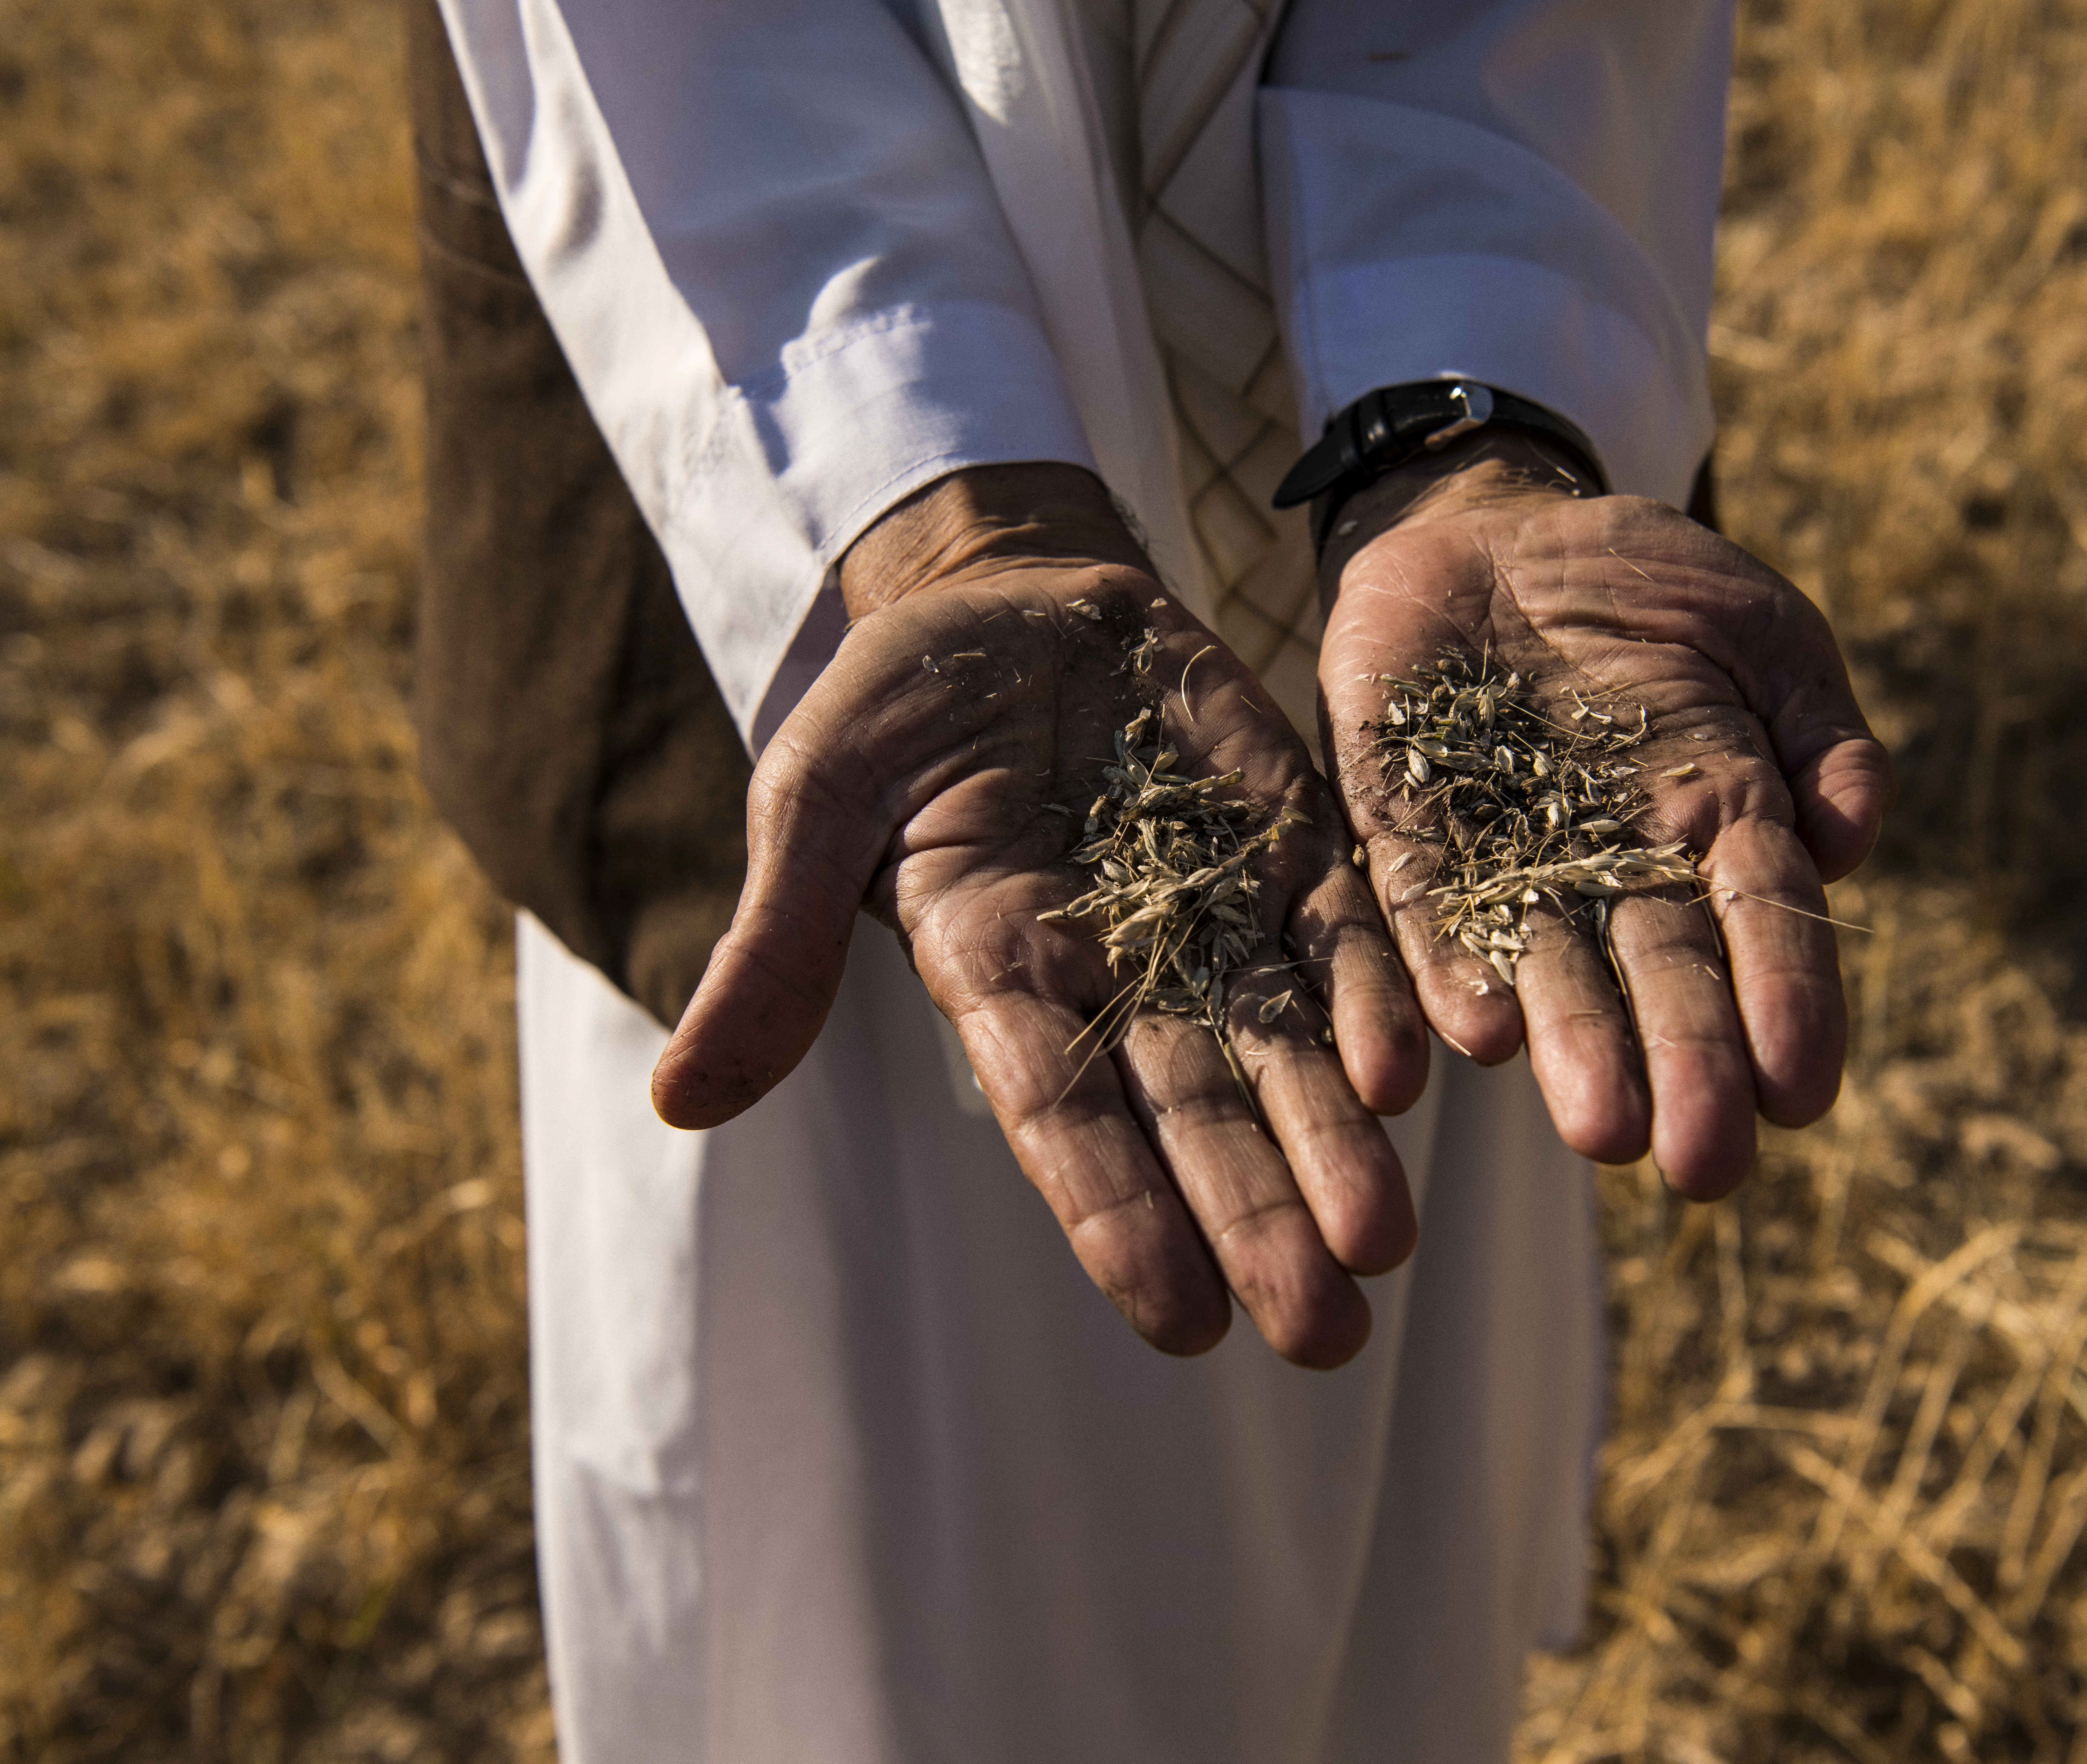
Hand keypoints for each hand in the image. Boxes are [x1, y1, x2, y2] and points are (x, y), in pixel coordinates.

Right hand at [652, 464, 1427, 1366]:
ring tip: (1389, 1246)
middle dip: (1257, 1215)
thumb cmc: (891, 707)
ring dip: (1336, 1144)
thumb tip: (676, 1099)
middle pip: (1191, 1108)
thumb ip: (777, 947)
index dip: (1117, 1215)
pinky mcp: (1280, 840)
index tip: (1182, 1321)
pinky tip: (1410, 1073)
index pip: (1057, 1114)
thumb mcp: (814, 801)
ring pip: (1283, 1046)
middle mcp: (1111, 969)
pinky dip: (1374, 997)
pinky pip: (1337, 932)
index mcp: (994, 970)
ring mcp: (1206, 908)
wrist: (1004, 594)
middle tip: (1326, 1333)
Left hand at [1318, 437, 1891, 1197]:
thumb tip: (1852, 841)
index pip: (1765, 927)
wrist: (1492, 531)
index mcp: (1720, 819)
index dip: (1787, 1007)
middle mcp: (1615, 866)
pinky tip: (1472, 1038)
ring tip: (1599, 1129)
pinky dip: (1445, 973)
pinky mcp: (1403, 832)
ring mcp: (1508, 856)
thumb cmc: (1648, 587)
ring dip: (1571, 1048)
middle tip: (1702, 1164)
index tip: (1802, 1096)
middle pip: (1659, 975)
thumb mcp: (1760, 630)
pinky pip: (1421, 912)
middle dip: (1685, 1067)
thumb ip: (1821, 732)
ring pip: (1545, 967)